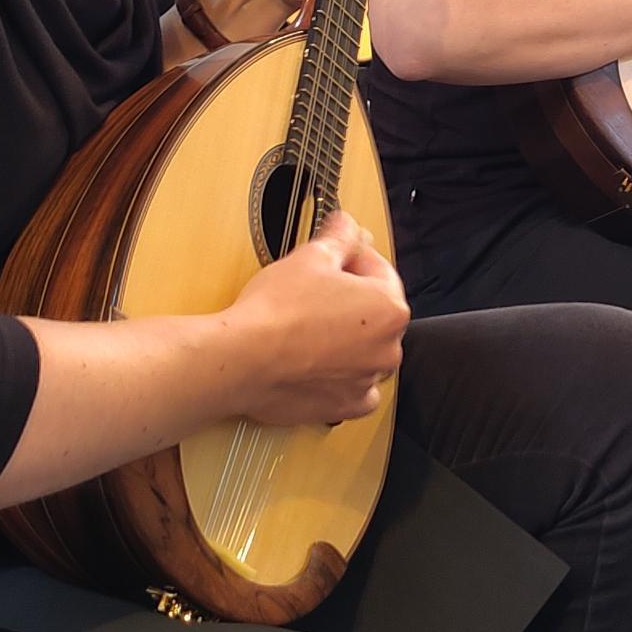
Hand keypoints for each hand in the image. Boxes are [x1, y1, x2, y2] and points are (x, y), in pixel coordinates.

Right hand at [226, 212, 409, 424]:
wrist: (242, 360)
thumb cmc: (276, 310)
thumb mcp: (311, 258)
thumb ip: (339, 237)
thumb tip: (348, 223)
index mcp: (390, 309)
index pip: (380, 271)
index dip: (354, 257)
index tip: (335, 253)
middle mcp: (387, 349)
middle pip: (374, 313)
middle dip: (350, 298)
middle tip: (315, 288)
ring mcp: (367, 381)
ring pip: (364, 351)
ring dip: (345, 338)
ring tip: (309, 325)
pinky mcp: (344, 407)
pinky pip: (351, 387)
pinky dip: (338, 376)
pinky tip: (315, 362)